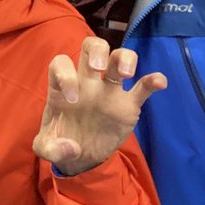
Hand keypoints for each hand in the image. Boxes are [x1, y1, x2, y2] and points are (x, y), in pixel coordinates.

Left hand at [33, 37, 165, 175]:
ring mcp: (109, 90)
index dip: (65, 74)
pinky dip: (153, 81)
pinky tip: (159, 81)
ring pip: (118, 57)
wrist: (82, 157)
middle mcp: (86, 82)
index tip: (72, 99)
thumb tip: (71, 147)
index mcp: (63, 87)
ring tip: (127, 74)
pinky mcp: (128, 104)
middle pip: (91, 46)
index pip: (61, 63)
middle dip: (96, 51)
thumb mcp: (46, 149)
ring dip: (125, 58)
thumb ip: (50, 149)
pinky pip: (143, 87)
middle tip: (98, 68)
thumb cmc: (60, 142)